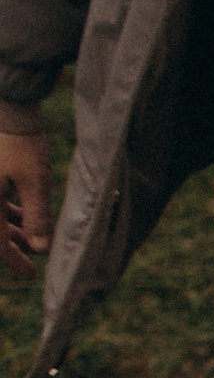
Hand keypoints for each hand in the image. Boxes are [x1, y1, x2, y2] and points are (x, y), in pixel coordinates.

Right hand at [1, 130, 53, 275]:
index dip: (13, 260)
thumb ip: (37, 215)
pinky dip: (7, 210)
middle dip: (14, 244)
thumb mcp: (34, 180)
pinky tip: (24, 214)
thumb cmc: (20, 141)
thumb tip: (41, 248)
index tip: (31, 273)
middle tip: (36, 256)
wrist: (7, 105)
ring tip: (36, 237)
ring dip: (12, 227)